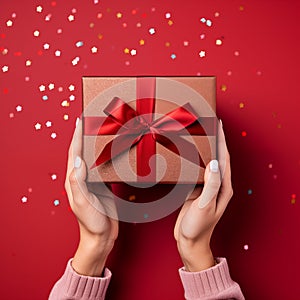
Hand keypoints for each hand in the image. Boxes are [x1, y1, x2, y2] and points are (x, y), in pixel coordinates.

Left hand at [65, 119, 117, 275]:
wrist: (102, 237)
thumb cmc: (91, 222)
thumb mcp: (82, 203)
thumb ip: (78, 182)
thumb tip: (78, 160)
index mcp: (74, 180)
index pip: (74, 154)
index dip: (77, 137)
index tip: (81, 121)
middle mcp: (83, 178)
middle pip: (84, 152)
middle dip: (87, 136)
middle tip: (94, 121)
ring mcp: (95, 182)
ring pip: (96, 159)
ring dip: (99, 145)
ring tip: (105, 132)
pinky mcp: (105, 186)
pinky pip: (107, 168)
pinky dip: (110, 157)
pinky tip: (116, 151)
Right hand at [174, 121, 232, 271]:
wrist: (189, 241)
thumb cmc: (198, 227)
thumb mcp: (204, 206)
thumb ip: (210, 185)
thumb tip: (213, 162)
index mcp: (223, 187)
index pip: (224, 159)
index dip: (222, 140)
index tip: (218, 125)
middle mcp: (216, 185)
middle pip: (216, 158)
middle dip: (214, 140)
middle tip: (207, 125)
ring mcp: (206, 187)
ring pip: (205, 163)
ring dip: (203, 148)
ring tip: (197, 135)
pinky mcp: (196, 190)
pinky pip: (195, 171)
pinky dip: (192, 160)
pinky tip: (186, 154)